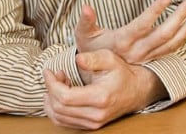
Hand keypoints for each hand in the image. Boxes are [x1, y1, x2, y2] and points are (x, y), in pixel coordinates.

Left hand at [43, 49, 167, 129]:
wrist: (136, 90)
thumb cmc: (122, 73)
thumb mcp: (110, 59)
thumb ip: (92, 58)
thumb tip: (77, 59)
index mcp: (100, 97)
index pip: (65, 97)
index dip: (51, 84)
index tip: (48, 71)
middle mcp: (96, 114)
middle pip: (59, 108)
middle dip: (50, 90)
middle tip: (54, 75)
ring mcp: (93, 122)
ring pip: (59, 117)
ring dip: (52, 100)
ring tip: (58, 83)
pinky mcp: (90, 126)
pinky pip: (64, 122)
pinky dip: (56, 109)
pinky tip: (61, 95)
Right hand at [74, 0, 185, 63]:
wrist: (96, 75)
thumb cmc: (90, 50)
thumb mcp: (84, 35)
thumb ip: (86, 21)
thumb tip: (87, 7)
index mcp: (121, 42)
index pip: (141, 26)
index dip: (154, 12)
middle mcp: (136, 51)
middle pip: (162, 35)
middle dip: (178, 18)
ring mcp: (146, 57)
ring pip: (170, 44)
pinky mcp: (152, 60)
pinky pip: (172, 50)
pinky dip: (185, 39)